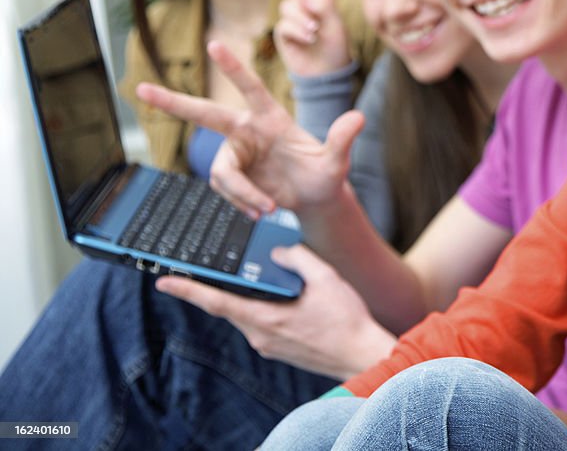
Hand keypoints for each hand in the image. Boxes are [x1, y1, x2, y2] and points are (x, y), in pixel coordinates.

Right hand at [136, 41, 363, 217]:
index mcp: (270, 118)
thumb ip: (342, 140)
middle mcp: (247, 132)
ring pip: (222, 172)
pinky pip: (226, 190)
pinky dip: (243, 203)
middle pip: (204, 114)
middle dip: (173, 102)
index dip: (233, 67)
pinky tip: (261, 210)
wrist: (314, 199)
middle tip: (141, 87)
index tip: (214, 43)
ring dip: (242, 193)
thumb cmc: (325, 174)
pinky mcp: (232, 177)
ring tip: (267, 207)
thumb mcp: (336, 161)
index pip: (250, 88)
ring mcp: (236, 154)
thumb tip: (359, 118)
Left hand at [154, 245, 396, 379]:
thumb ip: (297, 258)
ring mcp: (268, 344)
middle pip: (227, 307)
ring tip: (245, 276)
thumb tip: (276, 252)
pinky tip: (272, 294)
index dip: (188, 290)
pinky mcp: (278, 348)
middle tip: (197, 268)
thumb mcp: (326, 278)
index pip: (217, 302)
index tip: (164, 280)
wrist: (362, 355)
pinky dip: (257, 306)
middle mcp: (261, 335)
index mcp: (266, 318)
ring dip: (240, 296)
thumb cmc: (346, 320)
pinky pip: (258, 322)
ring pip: (244, 314)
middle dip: (213, 287)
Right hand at [268, 0, 351, 76]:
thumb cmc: (336, 50)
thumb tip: (300, 5)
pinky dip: (298, 30)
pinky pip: (285, 24)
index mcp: (323, 3)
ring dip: (302, 17)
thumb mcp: (335, 25)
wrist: (326, 75)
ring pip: (289, 6)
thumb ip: (319, 8)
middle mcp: (305, 8)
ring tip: (315, 31)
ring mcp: (293, 20)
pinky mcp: (283, 33)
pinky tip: (309, 38)